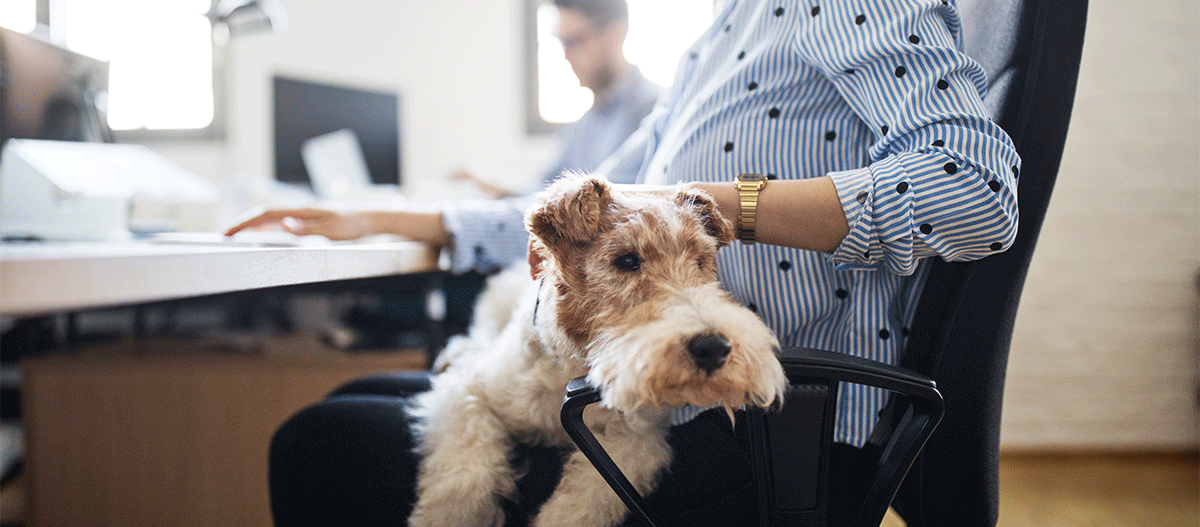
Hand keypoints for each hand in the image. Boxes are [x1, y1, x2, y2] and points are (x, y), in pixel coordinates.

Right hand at [224, 207, 371, 240]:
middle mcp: (299, 211)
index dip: (245, 223)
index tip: (228, 232)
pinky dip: (267, 227)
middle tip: (224, 234)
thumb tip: (282, 224)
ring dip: (252, 226)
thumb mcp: (332, 230)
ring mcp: (303, 215)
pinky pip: (281, 223)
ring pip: (271, 219)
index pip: (266, 215)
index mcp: (301, 211)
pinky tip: (262, 233)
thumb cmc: (354, 223)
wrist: (371, 216)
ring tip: (235, 234)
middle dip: (242, 224)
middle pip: (264, 215)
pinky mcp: (309, 220)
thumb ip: (306, 228)